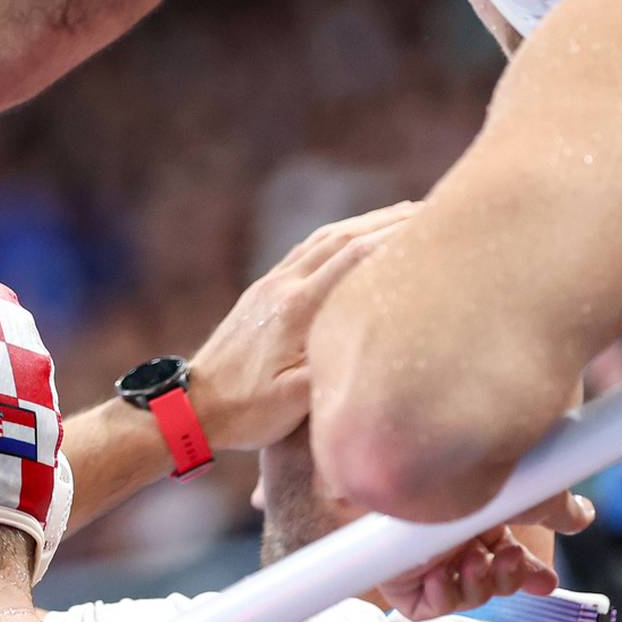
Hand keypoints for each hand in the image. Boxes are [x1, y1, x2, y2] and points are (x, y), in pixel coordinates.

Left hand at [189, 203, 415, 451]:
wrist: (192, 404)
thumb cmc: (246, 411)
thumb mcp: (294, 402)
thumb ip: (333, 371)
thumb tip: (375, 347)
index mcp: (297, 309)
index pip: (352, 261)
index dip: (393, 240)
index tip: (430, 228)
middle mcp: (284, 286)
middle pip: (342, 239)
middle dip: (387, 222)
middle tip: (429, 210)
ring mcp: (271, 285)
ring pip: (323, 240)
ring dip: (364, 223)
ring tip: (403, 215)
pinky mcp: (264, 291)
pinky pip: (307, 251)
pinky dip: (338, 237)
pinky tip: (355, 237)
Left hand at [373, 490, 595, 620]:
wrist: (418, 467)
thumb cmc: (469, 468)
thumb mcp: (528, 489)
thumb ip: (557, 507)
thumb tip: (581, 514)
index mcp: (475, 511)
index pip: (504, 550)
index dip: (525, 569)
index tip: (546, 580)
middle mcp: (448, 530)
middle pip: (487, 573)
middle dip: (510, 579)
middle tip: (517, 565)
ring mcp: (422, 550)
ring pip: (462, 591)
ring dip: (479, 583)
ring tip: (478, 561)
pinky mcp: (396, 571)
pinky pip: (424, 603)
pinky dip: (442, 596)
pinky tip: (444, 573)